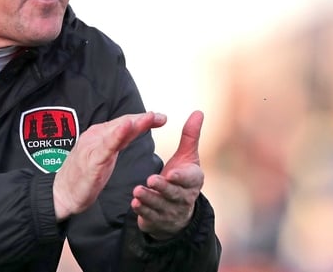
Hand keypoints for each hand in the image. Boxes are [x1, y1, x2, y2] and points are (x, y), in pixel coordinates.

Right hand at [53, 112, 166, 220]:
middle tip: (161, 117)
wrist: (61, 194)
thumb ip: (116, 143)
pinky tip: (126, 128)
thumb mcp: (104, 156)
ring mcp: (92, 147)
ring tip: (149, 117)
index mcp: (99, 135)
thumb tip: (131, 131)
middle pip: (122, 125)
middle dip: (142, 120)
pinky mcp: (91, 161)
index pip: (124, 124)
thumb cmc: (82, 175)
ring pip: (116, 132)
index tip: (160, 118)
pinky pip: (106, 146)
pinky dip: (117, 135)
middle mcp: (95, 136)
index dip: (142, 120)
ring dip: (134, 123)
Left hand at [131, 110, 204, 239]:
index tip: (172, 172)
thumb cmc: (181, 178)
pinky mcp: (158, 220)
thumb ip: (190, 136)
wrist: (178, 211)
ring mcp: (171, 210)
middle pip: (174, 193)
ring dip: (149, 198)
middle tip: (152, 179)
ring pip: (160, 205)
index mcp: (193, 180)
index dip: (181, 176)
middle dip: (163, 187)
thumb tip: (198, 112)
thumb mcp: (187, 157)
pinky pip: (150, 216)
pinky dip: (142, 210)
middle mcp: (184, 197)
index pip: (189, 178)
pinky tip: (134, 203)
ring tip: (137, 191)